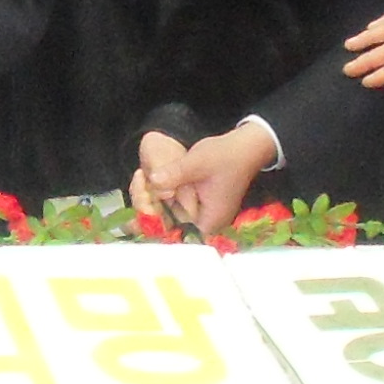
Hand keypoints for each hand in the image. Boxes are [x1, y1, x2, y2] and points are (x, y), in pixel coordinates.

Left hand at [133, 121, 272, 232]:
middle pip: (168, 228)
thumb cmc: (226, 156)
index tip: (138, 208)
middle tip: (138, 182)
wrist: (246, 147)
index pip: (174, 237)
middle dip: (148, 209)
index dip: (152, 226)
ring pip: (169, 217)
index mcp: (208, 222)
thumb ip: (175, 173)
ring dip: (152, 202)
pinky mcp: (198, 206)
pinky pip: (174, 208)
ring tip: (140, 179)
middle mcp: (205, 225)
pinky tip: (148, 183)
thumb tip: (152, 179)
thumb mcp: (198, 162)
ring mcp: (202, 216)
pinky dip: (161, 198)